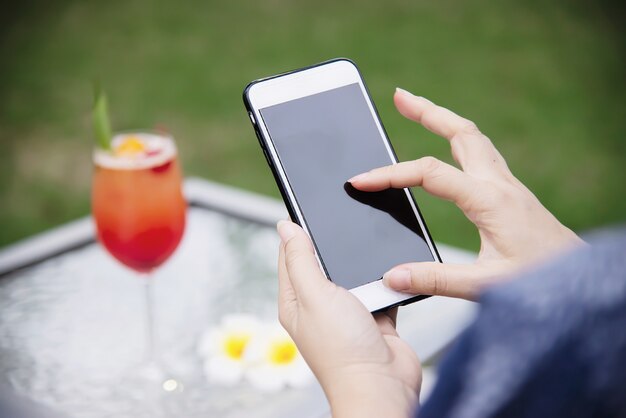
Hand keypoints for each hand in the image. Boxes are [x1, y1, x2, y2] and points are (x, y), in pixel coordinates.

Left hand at [277, 220, 420, 417]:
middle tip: (344, 224)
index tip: (308, 207)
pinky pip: (380, 289)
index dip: (297, 231)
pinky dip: (386, 282)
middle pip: (325, 262)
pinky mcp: (374, 317)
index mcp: (296, 301)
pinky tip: (390, 275)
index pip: (290, 256)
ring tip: (369, 256)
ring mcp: (348, 312)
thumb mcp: (315, 294)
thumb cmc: (343, 350)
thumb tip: (284, 227)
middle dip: (335, 246)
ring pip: (355, 274)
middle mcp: (319, 306)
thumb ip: (300, 259)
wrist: (383, 386)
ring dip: (364, 266)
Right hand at [349, 88, 583, 299]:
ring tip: (418, 109)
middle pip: (460, 132)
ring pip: (473, 138)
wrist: (581, 278)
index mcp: (489, 200)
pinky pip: (480, 153)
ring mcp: (508, 185)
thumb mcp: (486, 286)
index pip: (429, 173)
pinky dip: (457, 139)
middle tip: (399, 96)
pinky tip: (449, 148)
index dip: (391, 174)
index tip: (361, 181)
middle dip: (427, 112)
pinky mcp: (511, 193)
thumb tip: (393, 275)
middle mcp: (499, 184)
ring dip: (444, 120)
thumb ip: (436, 280)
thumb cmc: (542, 280)